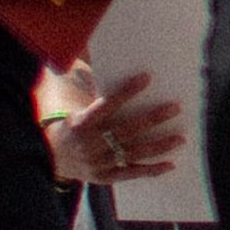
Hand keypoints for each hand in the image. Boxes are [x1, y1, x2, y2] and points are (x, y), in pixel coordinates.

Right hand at [46, 71, 183, 188]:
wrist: (49, 157)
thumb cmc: (69, 125)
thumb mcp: (74, 106)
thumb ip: (88, 86)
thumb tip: (96, 53)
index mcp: (81, 122)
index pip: (107, 104)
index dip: (127, 91)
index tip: (147, 78)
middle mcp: (89, 144)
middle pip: (126, 130)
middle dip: (152, 118)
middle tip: (175, 107)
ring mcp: (97, 162)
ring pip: (133, 153)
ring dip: (159, 145)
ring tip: (180, 138)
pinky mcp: (103, 176)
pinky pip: (131, 173)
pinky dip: (151, 170)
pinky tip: (170, 165)